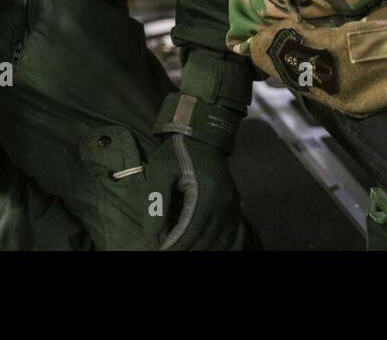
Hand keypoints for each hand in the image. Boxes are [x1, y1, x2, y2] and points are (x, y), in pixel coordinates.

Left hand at [144, 133, 244, 250]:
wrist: (204, 136)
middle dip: (185, 250)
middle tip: (168, 251)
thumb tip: (152, 233)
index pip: (188, 232)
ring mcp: (231, 204)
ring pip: (219, 241)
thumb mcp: (160, 170)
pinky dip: (218, 245)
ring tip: (184, 248)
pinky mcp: (234, 204)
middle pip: (204, 240)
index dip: (173, 246)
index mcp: (204, 194)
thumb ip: (156, 200)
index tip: (160, 251)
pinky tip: (205, 247)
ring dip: (201, 249)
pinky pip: (231, 233)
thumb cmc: (177, 152)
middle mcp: (222, 203)